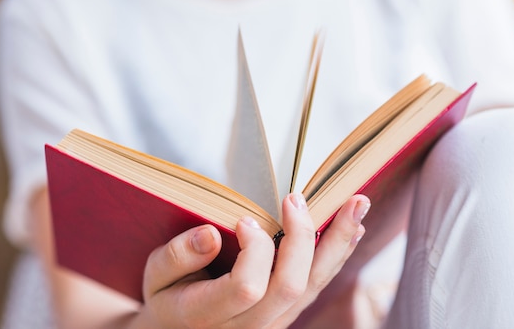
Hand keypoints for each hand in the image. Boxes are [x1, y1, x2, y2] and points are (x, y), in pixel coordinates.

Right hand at [137, 193, 369, 327]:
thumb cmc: (167, 296)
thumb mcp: (155, 275)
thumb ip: (178, 256)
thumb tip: (212, 233)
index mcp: (208, 316)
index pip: (247, 287)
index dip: (254, 250)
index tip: (245, 219)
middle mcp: (248, 327)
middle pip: (291, 286)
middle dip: (301, 236)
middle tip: (296, 197)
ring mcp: (273, 324)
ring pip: (314, 287)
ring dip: (338, 242)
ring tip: (358, 204)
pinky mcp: (288, 314)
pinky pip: (318, 286)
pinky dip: (337, 254)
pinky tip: (352, 228)